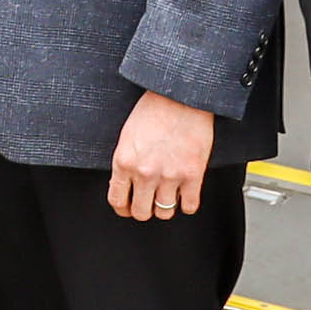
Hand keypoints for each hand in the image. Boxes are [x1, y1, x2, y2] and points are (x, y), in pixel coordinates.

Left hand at [105, 91, 214, 220]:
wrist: (181, 97)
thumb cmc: (154, 109)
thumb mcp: (128, 136)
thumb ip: (126, 162)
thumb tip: (125, 183)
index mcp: (124, 161)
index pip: (117, 200)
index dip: (122, 208)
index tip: (127, 207)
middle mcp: (145, 172)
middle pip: (141, 212)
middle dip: (143, 209)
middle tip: (147, 203)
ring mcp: (170, 176)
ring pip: (164, 212)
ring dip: (165, 207)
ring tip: (166, 197)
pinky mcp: (193, 175)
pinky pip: (189, 206)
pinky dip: (186, 204)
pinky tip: (184, 195)